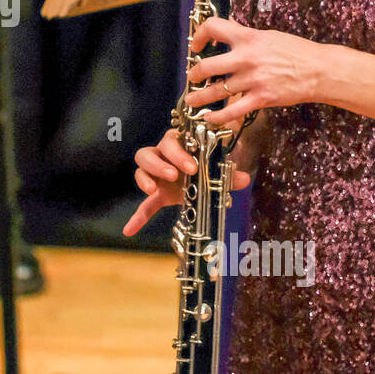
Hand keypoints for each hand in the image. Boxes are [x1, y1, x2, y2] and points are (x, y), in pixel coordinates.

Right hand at [122, 128, 252, 237]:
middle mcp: (161, 155)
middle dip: (160, 164)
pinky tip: (130, 230)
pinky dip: (138, 218)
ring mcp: (156, 174)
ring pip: (140, 170)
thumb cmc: (207, 164)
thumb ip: (229, 174)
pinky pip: (144, 205)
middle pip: (148, 153)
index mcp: (177, 144)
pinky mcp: (157, 193)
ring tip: (152, 191)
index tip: (192, 166)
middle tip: (174, 176)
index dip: (179, 153)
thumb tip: (244, 179)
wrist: (202, 174)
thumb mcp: (218, 168)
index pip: (170, 142)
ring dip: (145, 179)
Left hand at [182, 17, 320, 128]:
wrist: (320, 70)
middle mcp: (246, 58)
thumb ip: (246, 36)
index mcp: (248, 38)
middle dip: (194, 74)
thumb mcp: (269, 36)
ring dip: (200, 98)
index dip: (199, 35)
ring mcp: (253, 79)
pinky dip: (217, 116)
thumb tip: (228, 31)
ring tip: (192, 101)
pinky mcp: (261, 98)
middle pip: (207, 66)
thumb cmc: (297, 51)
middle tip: (192, 77)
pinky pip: (232, 111)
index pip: (214, 27)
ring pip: (216, 91)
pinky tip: (210, 117)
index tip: (196, 45)